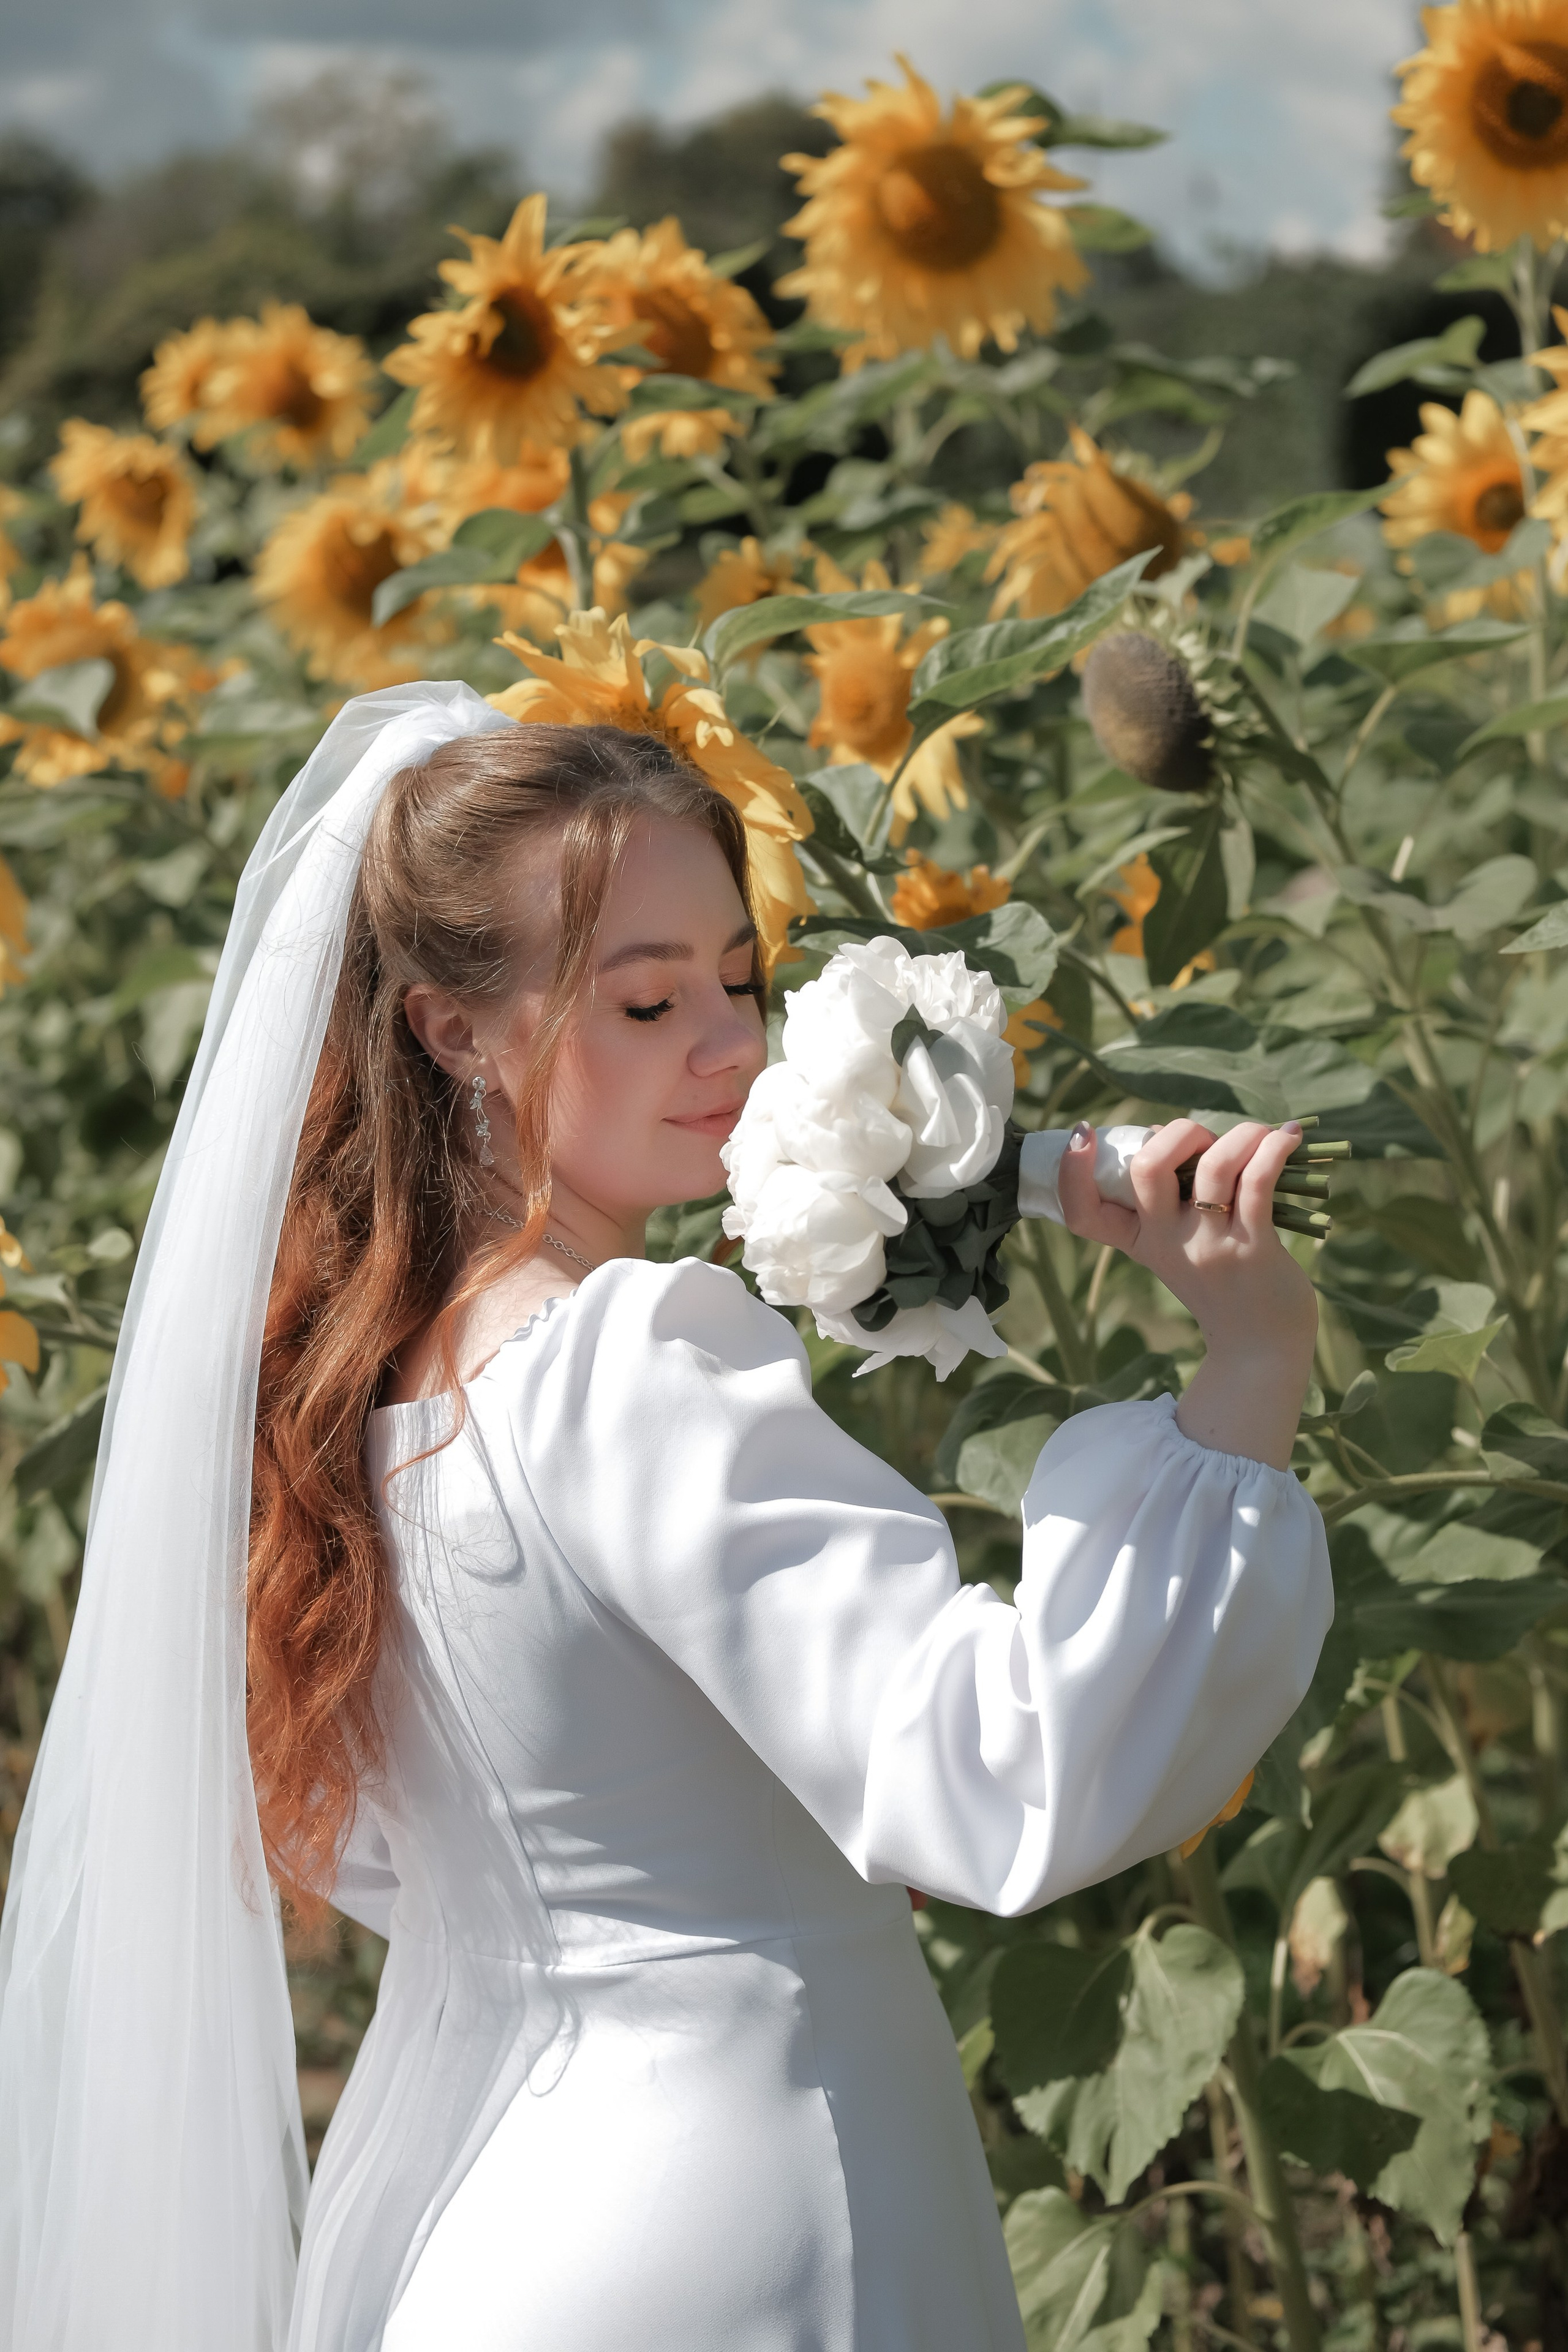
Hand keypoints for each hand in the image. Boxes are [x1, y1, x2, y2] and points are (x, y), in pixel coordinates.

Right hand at [1056, 1117, 1317, 1469]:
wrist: (1259, 1347)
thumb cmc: (1221, 1282)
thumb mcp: (1175, 1246)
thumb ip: (1166, 1194)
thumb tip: (1159, 1131)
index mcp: (1139, 1240)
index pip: (1083, 1212)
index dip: (1071, 1171)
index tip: (1082, 1132)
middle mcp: (1167, 1242)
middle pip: (1148, 1169)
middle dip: (1179, 1132)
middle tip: (1208, 1142)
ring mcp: (1209, 1246)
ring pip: (1215, 1166)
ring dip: (1241, 1135)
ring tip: (1262, 1135)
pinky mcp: (1254, 1248)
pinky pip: (1260, 1181)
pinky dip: (1275, 1148)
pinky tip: (1288, 1138)